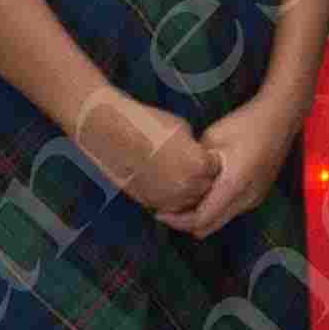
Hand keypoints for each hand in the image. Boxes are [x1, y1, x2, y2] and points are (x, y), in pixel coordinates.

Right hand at [73, 95, 212, 219]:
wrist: (113, 134)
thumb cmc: (147, 125)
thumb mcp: (181, 129)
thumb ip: (194, 148)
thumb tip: (195, 155)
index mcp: (199, 165)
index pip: (216, 168)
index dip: (209, 160)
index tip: (201, 154)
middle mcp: (188, 186)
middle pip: (205, 188)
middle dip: (200, 177)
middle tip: (187, 164)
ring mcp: (169, 198)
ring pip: (187, 201)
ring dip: (185, 190)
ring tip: (173, 172)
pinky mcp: (151, 203)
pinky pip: (168, 205)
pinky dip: (168, 196)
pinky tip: (161, 180)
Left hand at [162, 102, 293, 235]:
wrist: (280, 117)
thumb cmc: (245, 124)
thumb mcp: (212, 138)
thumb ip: (196, 163)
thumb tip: (177, 176)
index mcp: (233, 186)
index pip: (200, 219)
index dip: (177, 221)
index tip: (158, 212)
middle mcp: (246, 200)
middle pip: (209, 227)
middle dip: (185, 223)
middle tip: (166, 209)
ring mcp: (254, 199)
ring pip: (220, 220)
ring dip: (200, 216)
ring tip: (181, 200)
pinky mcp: (257, 194)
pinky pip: (230, 211)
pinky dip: (213, 208)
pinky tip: (202, 192)